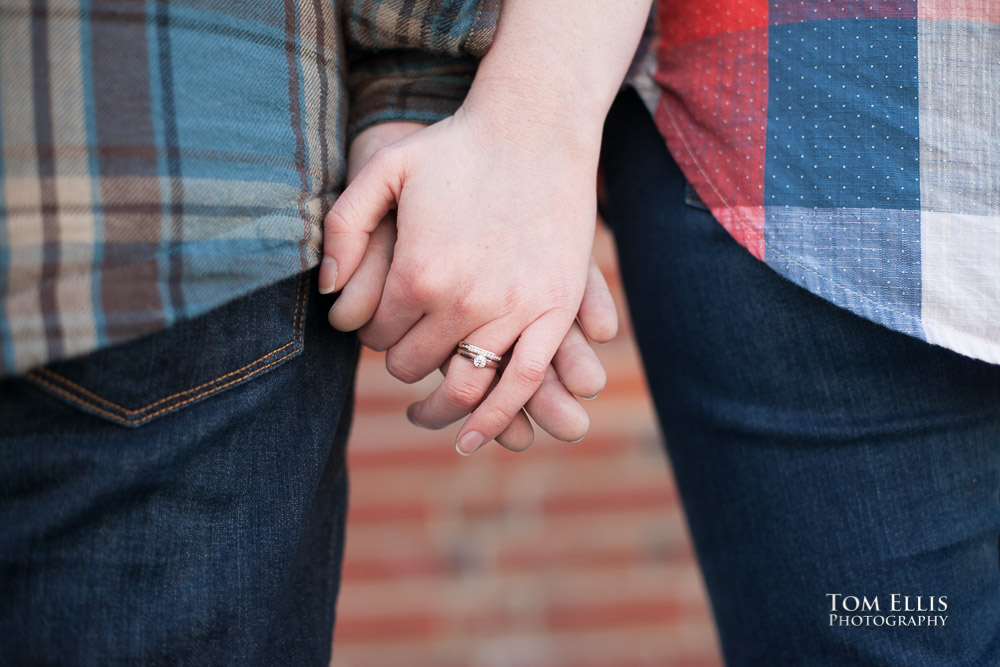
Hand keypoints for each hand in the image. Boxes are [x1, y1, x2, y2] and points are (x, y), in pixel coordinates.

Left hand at [329, 121, 617, 453]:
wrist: (536, 129)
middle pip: (413, 364)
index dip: (368, 330)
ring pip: (464, 386)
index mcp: (417, 274)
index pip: (375, 334)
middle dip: (399, 361)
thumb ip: (343, 228)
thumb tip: (333, 292)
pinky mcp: (553, 311)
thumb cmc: (456, 147)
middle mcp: (463, 302)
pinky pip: (522, 382)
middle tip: (400, 348)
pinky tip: (474, 438)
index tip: (375, 320)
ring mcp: (513, 311)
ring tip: (423, 412)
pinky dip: (498, 417)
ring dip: (437, 408)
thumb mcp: (383, 168)